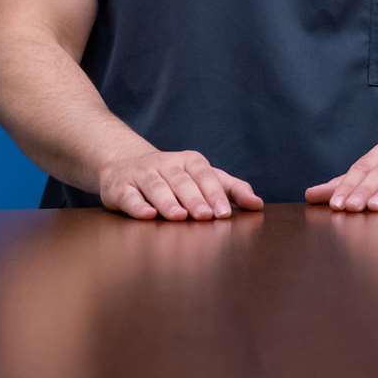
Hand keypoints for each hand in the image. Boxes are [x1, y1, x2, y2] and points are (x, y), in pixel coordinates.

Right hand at [96, 149, 263, 220]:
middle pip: (182, 181)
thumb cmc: (175, 177)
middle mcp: (165, 164)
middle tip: (206, 216)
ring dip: (168, 201)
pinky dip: (138, 205)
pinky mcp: (120, 187)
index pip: (205, 174)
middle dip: (195, 199)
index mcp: (189, 160)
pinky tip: (148, 215)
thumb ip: (231, 189)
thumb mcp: (204, 177)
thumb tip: (258, 204)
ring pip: (156, 187)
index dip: (214, 192)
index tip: (224, 213)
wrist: (125, 164)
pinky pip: (129, 196)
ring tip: (179, 216)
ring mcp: (141, 174)